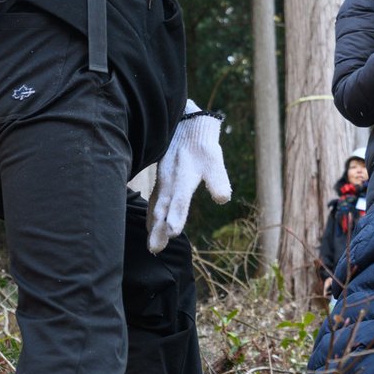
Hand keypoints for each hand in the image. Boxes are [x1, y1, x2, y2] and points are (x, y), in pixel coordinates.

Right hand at [147, 101, 231, 253]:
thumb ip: (218, 179)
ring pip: (156, 206)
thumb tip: (223, 198)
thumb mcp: (214, 160)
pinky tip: (150, 226)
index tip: (173, 232)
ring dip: (153, 225)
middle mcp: (170, 181)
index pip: (180, 199)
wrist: (186, 124)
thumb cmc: (202, 144)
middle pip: (163, 208)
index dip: (176, 215)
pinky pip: (153, 200)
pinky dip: (150, 214)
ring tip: (153, 246)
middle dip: (159, 229)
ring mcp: (163, 181)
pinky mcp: (161, 181)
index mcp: (184, 177)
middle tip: (156, 249)